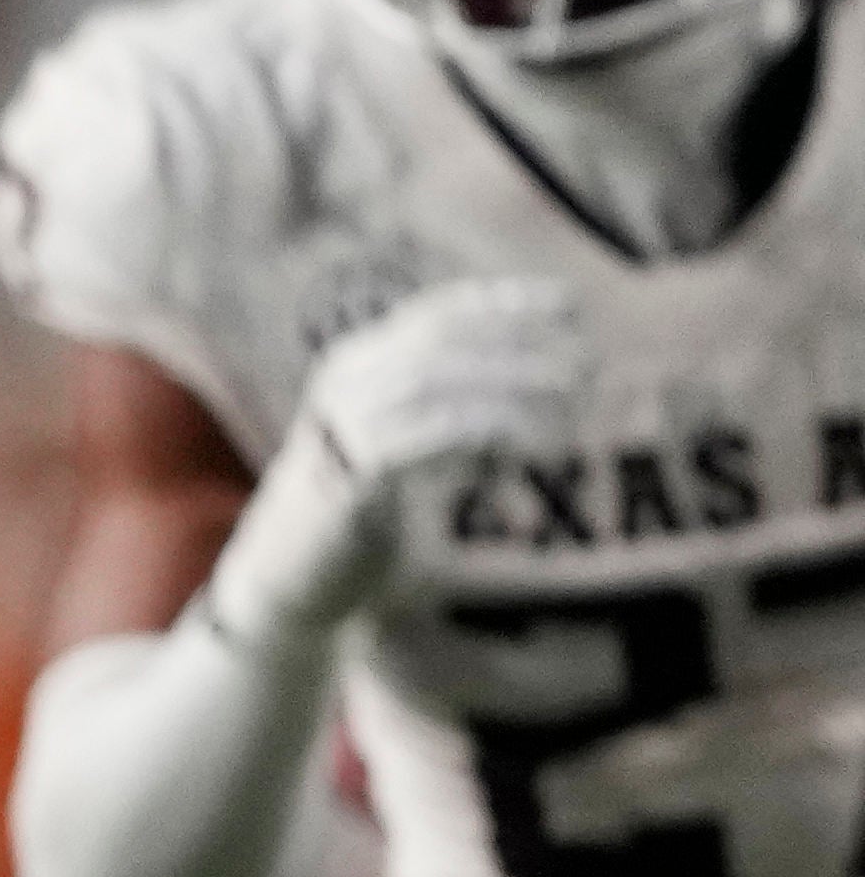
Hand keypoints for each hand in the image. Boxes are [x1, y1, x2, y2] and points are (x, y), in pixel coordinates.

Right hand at [216, 271, 598, 645]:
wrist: (289, 575)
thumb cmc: (362, 505)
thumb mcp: (413, 442)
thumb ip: (460, 407)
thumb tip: (549, 383)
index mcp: (359, 364)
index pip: (436, 313)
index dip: (505, 302)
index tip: (570, 303)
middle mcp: (344, 385)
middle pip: (442, 344)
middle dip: (521, 345)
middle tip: (587, 363)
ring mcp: (339, 428)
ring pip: (434, 386)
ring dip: (511, 390)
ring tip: (569, 406)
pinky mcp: (344, 480)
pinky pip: (419, 443)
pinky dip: (478, 438)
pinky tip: (520, 451)